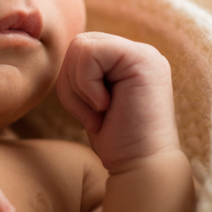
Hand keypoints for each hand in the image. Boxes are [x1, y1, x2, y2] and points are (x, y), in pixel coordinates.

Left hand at [56, 32, 179, 172]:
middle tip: (95, 114)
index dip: (73, 83)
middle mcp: (138, 52)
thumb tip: (68, 54)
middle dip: (72, 84)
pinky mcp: (141, 57)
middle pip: (78, 44)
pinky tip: (106, 106)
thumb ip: (85, 74)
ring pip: (81, 47)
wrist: (141, 166)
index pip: (81, 50)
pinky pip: (89, 53)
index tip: (94, 114)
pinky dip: (86, 86)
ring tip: (101, 112)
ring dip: (79, 88)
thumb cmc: (117, 142)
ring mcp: (143, 53)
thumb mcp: (93, 101)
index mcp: (127, 61)